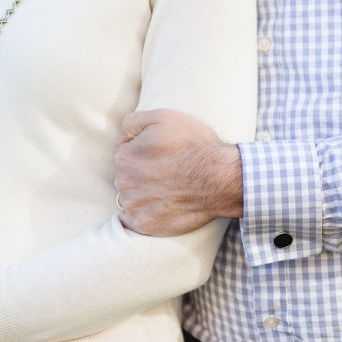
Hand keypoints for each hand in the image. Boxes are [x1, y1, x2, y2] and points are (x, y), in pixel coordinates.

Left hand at [113, 109, 243, 234]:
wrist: (219, 177)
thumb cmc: (193, 144)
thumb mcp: (162, 117)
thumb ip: (133, 122)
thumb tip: (121, 136)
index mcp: (124, 156)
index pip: (126, 151)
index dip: (144, 150)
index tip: (162, 153)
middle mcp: (123, 182)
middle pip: (126, 174)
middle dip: (141, 172)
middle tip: (167, 170)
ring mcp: (134, 205)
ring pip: (131, 196)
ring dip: (143, 192)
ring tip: (168, 187)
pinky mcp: (145, 225)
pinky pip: (135, 219)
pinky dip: (145, 213)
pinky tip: (162, 205)